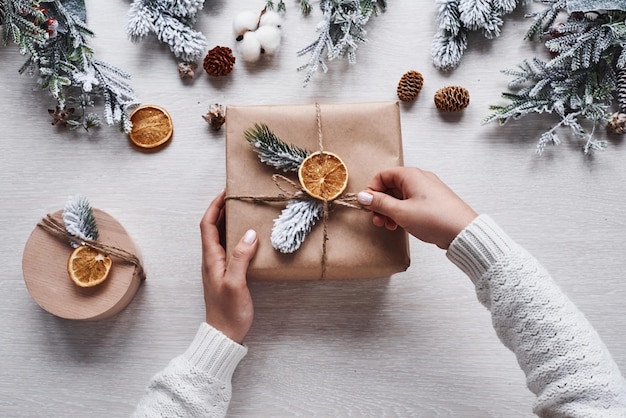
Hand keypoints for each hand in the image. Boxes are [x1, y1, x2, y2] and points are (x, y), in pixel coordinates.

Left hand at [200, 190, 257, 343]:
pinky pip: (230, 248)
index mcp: (211, 259)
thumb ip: (240, 257)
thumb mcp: (236, 283)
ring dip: (229, 222)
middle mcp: (212, 260)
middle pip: (213, 228)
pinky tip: (250, 237)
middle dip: (222, 210)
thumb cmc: (229, 311)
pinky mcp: (227, 273)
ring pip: (221, 237)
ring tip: (244, 211)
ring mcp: (219, 267)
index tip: (226, 192)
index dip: (214, 207)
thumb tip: (249, 233)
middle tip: (238, 197)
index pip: (207, 225)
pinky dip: (237, 237)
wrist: (225, 334)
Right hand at [357, 167, 477, 249]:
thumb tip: (364, 196)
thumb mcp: (400, 212)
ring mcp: (426, 191)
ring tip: (388, 225)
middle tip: (377, 219)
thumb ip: (380, 203)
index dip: (372, 190)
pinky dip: (401, 213)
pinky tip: (399, 225)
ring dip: (390, 210)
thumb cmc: (436, 218)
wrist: (462, 232)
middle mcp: (419, 179)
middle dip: (380, 203)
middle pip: (390, 186)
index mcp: (411, 175)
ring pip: (399, 197)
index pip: (382, 176)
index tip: (368, 205)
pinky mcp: (431, 202)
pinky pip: (410, 203)